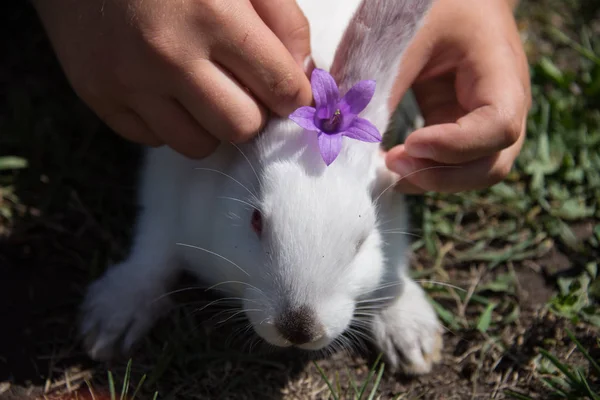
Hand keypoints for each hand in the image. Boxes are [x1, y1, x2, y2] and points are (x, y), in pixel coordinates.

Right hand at [33, 0, 312, 158]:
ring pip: (199, 145)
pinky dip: (172, 123)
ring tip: (206, 90)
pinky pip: (156, 139)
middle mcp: (168, 54)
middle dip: (254, 113)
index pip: (281, 87)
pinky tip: (167, 91)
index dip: (294, 93)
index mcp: (212, 13)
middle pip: (242, 127)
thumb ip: (284, 20)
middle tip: (246, 90)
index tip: (288, 89)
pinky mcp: (99, 96)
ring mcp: (128, 80)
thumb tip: (302, 76)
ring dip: (213, 124)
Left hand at [385, 0, 530, 192]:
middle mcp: (504, 103)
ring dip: (432, 180)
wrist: (445, 0)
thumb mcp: (405, 37)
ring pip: (472, 173)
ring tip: (389, 167)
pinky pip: (451, 165)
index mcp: (501, 71)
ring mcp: (483, 122)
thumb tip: (355, 139)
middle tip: (392, 163)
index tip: (409, 142)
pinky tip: (392, 165)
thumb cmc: (426, 7)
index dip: (456, 145)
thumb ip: (384, 85)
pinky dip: (424, 172)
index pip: (498, 126)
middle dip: (442, 175)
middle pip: (492, 163)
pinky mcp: (459, 129)